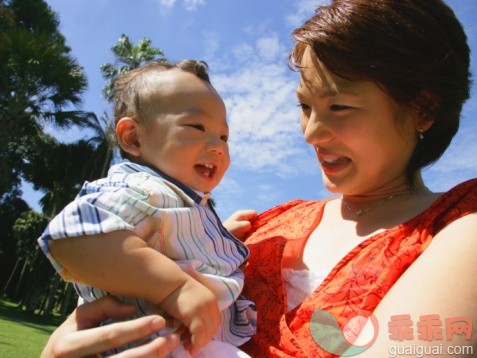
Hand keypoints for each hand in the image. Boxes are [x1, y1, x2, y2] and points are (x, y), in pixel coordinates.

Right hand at [41, 296, 179, 357]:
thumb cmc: (67, 344)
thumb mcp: (76, 322)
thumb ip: (102, 308)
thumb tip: (132, 308)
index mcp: (68, 346)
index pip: (110, 336)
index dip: (137, 328)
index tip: (160, 320)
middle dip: (151, 350)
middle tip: (172, 338)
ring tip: (169, 348)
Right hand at [160, 278, 220, 355]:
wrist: (168, 282)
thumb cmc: (175, 293)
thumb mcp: (191, 303)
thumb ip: (196, 315)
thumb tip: (192, 334)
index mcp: (212, 301)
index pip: (215, 322)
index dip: (208, 334)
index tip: (199, 341)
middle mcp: (211, 304)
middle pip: (213, 328)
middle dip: (205, 340)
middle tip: (193, 347)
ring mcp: (204, 308)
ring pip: (207, 333)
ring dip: (200, 344)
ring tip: (189, 348)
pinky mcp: (195, 313)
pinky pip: (199, 334)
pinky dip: (196, 343)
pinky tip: (189, 347)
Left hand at [223, 209, 257, 239]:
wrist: (219, 239)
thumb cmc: (228, 231)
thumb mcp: (239, 227)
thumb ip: (247, 224)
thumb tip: (252, 226)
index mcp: (241, 214)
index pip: (254, 213)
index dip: (257, 219)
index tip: (255, 227)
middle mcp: (241, 218)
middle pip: (253, 219)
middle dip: (254, 226)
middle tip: (250, 232)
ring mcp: (241, 224)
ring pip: (251, 226)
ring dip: (251, 231)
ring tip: (246, 236)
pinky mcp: (240, 230)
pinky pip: (248, 231)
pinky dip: (248, 234)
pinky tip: (245, 238)